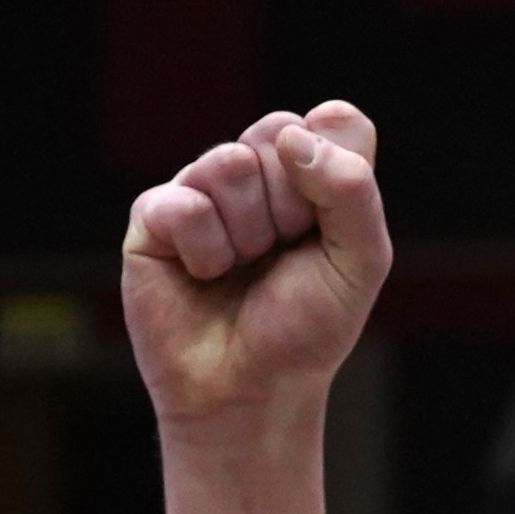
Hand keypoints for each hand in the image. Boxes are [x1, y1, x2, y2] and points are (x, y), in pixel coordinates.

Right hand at [123, 103, 391, 427]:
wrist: (251, 391)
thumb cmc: (306, 329)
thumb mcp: (360, 262)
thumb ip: (352, 191)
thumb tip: (290, 138)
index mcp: (309, 173)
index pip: (334, 122)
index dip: (335, 175)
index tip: (328, 230)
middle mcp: (254, 172)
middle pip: (278, 133)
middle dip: (291, 207)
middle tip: (281, 256)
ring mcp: (202, 189)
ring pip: (229, 164)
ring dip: (248, 234)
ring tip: (240, 270)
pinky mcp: (154, 216)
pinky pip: (184, 204)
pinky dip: (205, 252)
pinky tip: (202, 277)